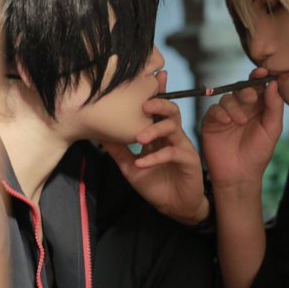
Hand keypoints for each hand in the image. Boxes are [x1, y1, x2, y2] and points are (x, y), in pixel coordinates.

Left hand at [101, 71, 207, 225]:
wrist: (175, 207)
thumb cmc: (156, 184)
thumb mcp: (131, 168)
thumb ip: (119, 152)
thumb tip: (100, 136)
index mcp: (159, 135)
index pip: (158, 110)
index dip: (156, 94)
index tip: (150, 80)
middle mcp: (172, 137)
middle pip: (171, 111)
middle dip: (159, 104)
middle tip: (144, 105)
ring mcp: (182, 147)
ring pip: (173, 128)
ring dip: (155, 129)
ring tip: (139, 137)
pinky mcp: (188, 161)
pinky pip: (173, 153)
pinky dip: (155, 157)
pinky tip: (142, 163)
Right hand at [201, 68, 283, 189]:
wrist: (239, 175)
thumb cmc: (258, 154)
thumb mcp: (272, 129)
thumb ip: (274, 106)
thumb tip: (274, 84)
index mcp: (258, 108)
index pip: (258, 87)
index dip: (260, 77)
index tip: (262, 72)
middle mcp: (242, 108)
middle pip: (241, 89)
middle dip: (246, 90)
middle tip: (251, 98)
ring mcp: (226, 114)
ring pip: (227, 98)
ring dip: (234, 106)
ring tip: (240, 122)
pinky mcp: (211, 121)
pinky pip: (214, 109)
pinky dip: (220, 112)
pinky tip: (227, 122)